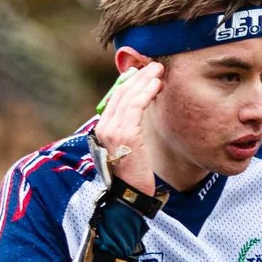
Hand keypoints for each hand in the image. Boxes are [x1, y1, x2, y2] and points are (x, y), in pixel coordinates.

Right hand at [91, 59, 161, 192]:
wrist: (129, 195)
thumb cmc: (132, 173)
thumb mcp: (129, 146)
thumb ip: (129, 128)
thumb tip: (139, 110)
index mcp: (102, 128)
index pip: (115, 97)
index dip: (131, 82)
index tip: (145, 73)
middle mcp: (104, 127)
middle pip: (121, 93)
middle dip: (139, 77)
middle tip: (155, 66)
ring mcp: (113, 130)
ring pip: (129, 96)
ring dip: (145, 81)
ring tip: (159, 71)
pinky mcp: (125, 134)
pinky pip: (136, 106)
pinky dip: (147, 92)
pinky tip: (157, 85)